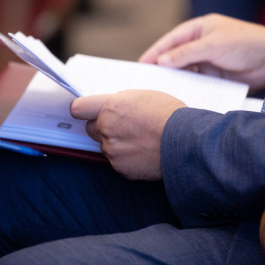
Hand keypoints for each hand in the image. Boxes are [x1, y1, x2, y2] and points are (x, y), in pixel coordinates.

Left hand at [70, 90, 185, 180]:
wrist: (186, 142)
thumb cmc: (170, 116)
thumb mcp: (143, 96)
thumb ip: (120, 102)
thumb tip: (109, 107)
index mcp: (111, 107)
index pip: (78, 108)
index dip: (82, 110)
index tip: (84, 112)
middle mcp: (107, 128)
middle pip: (91, 128)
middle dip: (103, 127)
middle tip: (124, 126)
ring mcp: (112, 150)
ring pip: (105, 146)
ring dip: (116, 143)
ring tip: (140, 140)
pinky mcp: (120, 167)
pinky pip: (116, 161)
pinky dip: (126, 158)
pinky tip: (143, 152)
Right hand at [138, 13, 264, 90]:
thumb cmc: (245, 43)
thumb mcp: (213, 45)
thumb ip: (186, 53)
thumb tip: (161, 61)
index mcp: (199, 29)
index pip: (171, 40)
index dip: (155, 51)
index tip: (141, 63)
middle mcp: (201, 44)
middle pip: (175, 56)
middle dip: (161, 67)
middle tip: (144, 80)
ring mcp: (207, 60)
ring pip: (184, 71)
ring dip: (173, 79)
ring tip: (157, 91)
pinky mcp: (215, 76)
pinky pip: (196, 81)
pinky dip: (187, 87)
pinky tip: (177, 95)